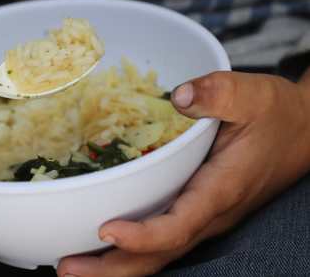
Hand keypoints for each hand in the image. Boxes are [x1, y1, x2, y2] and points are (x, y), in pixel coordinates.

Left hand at [58, 71, 309, 276]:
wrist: (303, 132)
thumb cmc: (277, 115)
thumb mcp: (253, 95)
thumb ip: (218, 93)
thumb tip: (178, 96)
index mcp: (220, 189)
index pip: (178, 225)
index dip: (143, 235)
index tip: (105, 231)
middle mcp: (209, 212)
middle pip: (159, 254)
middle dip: (113, 268)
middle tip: (66, 268)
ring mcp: (203, 216)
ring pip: (158, 253)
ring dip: (115, 265)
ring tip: (72, 266)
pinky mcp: (197, 209)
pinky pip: (162, 239)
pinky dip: (131, 249)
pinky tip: (103, 245)